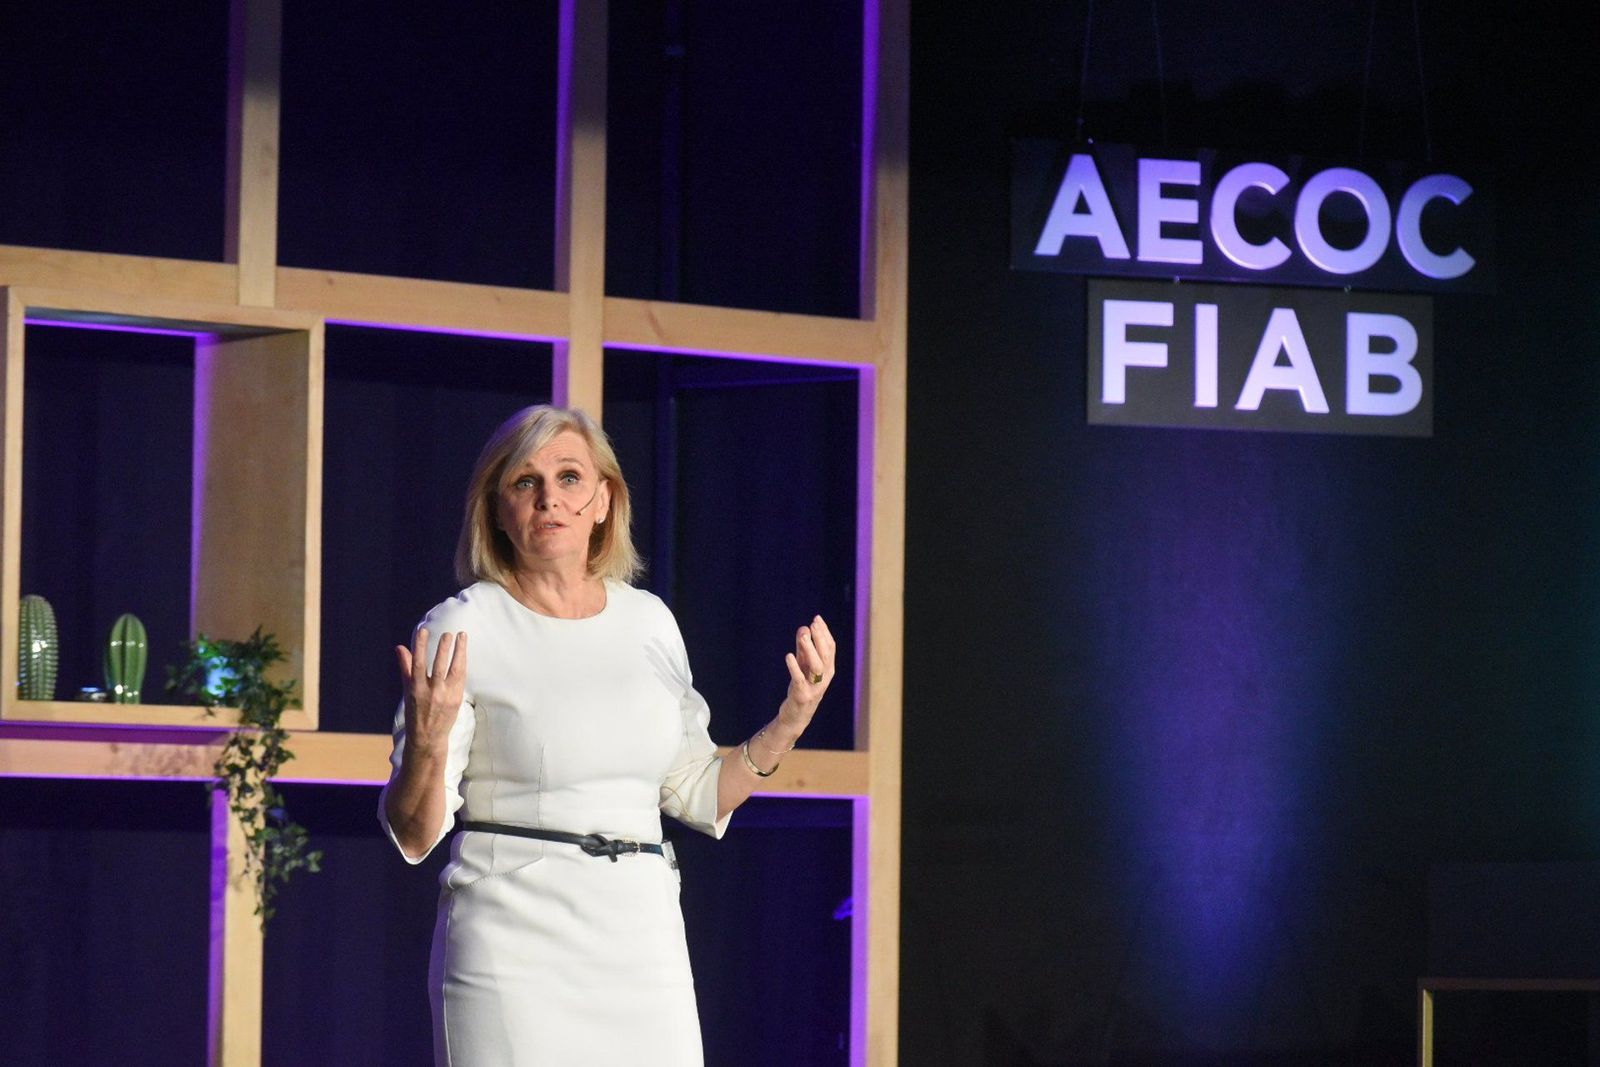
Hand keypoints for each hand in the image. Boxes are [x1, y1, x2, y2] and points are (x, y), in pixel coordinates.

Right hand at [396, 627, 467, 753]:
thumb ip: (406, 667)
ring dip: (458, 651)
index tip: (423, 630)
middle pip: (439, 665)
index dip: (420, 646)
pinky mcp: (456, 700)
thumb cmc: (415, 711)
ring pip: (454, 669)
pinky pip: (461, 677)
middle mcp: (431, 692)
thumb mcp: (408, 690)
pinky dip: (463, 663)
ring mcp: (445, 696)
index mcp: (416, 689)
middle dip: (443, 648)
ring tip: (461, 636)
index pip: (417, 663)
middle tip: (448, 633)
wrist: (427, 737)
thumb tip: (400, 647)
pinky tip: (464, 652)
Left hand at [779, 615, 835, 732]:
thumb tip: (803, 627)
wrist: (796, 716)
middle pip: (826, 655)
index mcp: (828, 669)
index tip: (816, 618)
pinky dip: (794, 667)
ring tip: (803, 636)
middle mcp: (825, 678)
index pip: (830, 648)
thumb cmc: (801, 687)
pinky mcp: (802, 695)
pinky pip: (799, 679)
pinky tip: (788, 655)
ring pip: (817, 667)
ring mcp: (815, 688)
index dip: (824, 632)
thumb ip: (803, 647)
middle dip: (819, 638)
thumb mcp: (803, 665)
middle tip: (812, 624)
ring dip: (810, 650)